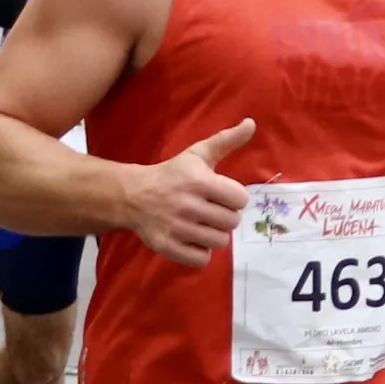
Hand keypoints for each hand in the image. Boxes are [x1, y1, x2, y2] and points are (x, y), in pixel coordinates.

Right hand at [125, 118, 254, 266]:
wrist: (132, 195)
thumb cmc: (172, 174)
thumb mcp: (198, 154)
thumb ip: (227, 140)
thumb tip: (251, 123)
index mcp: (199, 181)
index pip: (240, 200)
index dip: (234, 198)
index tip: (222, 195)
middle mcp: (188, 205)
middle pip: (231, 222)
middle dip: (224, 216)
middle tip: (211, 210)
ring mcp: (177, 228)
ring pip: (219, 242)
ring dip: (214, 235)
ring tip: (202, 225)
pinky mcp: (167, 246)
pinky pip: (201, 259)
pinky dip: (200, 252)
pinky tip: (192, 239)